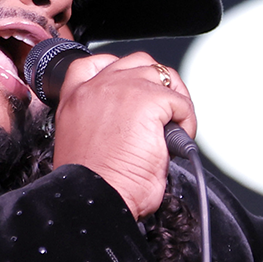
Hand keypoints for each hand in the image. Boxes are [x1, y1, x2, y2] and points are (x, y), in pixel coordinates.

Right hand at [50, 51, 195, 218]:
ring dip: (174, 100)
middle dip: (157, 84)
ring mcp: (120, 90)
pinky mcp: (146, 101)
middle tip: (165, 113)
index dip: (122, 72)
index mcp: (75, 100)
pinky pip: (179, 100)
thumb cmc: (95, 183)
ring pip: (161, 76)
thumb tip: (132, 122)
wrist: (97, 198)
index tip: (135, 91)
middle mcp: (94, 89)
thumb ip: (103, 122)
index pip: (95, 64)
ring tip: (174, 127)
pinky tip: (176, 142)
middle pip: (138, 63)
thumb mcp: (86, 144)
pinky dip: (187, 120)